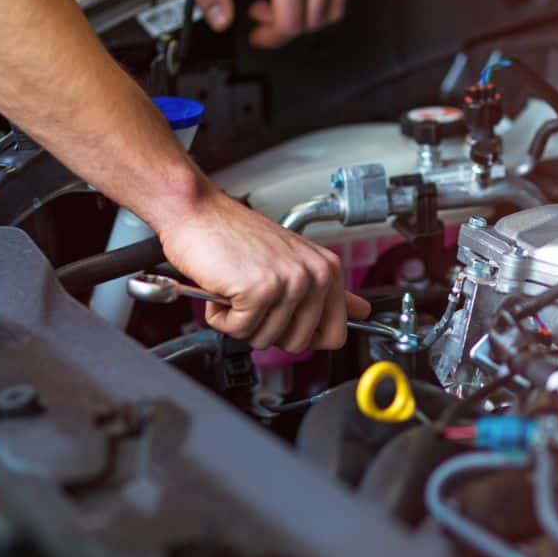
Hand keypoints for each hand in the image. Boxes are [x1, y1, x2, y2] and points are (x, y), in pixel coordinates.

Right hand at [158, 188, 370, 351]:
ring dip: (240, 321)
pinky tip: (222, 288)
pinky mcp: (259, 290)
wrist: (197, 213)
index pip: (336, 334)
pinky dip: (221, 317)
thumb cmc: (235, 236)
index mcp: (327, 270)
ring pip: (265, 339)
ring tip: (236, 287)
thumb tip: (360, 311)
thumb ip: (328, 290)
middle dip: (266, 329)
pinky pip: (239, 330)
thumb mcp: (292, 261)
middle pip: (297, 344)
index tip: (286, 321)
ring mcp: (289, 282)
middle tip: (252, 298)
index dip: (305, 337)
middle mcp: (314, 275)